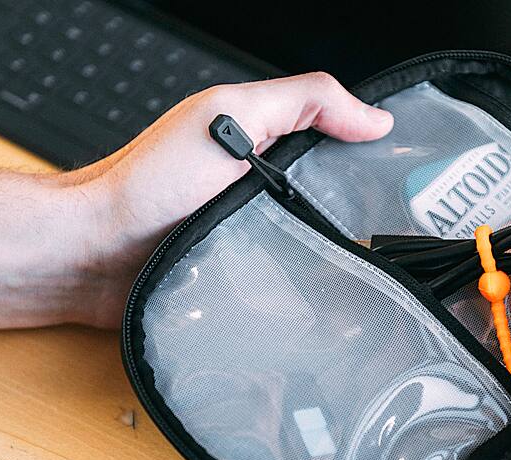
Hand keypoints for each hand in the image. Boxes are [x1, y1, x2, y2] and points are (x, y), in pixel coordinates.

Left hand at [68, 72, 392, 327]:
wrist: (94, 256)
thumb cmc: (148, 184)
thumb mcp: (229, 116)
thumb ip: (302, 102)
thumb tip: (372, 117)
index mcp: (266, 146)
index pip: (340, 146)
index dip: (376, 157)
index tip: (416, 175)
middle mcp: (264, 194)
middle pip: (336, 203)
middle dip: (365, 219)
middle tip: (398, 237)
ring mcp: (255, 241)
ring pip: (317, 251)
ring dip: (337, 264)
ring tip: (366, 276)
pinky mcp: (244, 285)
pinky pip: (288, 290)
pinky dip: (306, 298)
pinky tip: (325, 305)